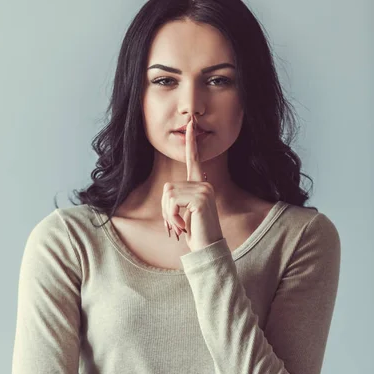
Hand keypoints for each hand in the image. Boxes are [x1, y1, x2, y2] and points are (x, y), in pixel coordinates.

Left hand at [161, 115, 223, 252]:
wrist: (208, 249)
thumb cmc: (196, 233)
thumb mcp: (184, 214)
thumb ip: (178, 200)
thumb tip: (169, 194)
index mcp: (201, 185)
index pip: (194, 160)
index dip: (191, 143)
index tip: (191, 124)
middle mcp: (204, 184)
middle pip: (167, 188)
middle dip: (165, 210)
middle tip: (174, 226)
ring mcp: (204, 190)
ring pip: (168, 195)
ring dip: (168, 215)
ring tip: (179, 228)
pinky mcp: (200, 199)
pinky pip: (172, 203)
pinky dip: (172, 218)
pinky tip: (183, 229)